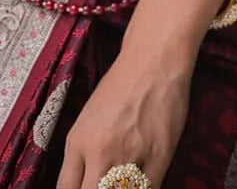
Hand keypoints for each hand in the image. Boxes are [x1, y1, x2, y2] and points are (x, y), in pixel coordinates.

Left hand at [55, 45, 191, 188]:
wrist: (152, 60)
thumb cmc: (121, 84)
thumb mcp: (88, 118)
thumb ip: (84, 154)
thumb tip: (85, 183)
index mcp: (78, 140)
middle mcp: (99, 152)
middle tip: (103, 185)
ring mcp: (129, 157)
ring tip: (124, 181)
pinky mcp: (158, 157)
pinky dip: (145, 188)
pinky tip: (142, 182)